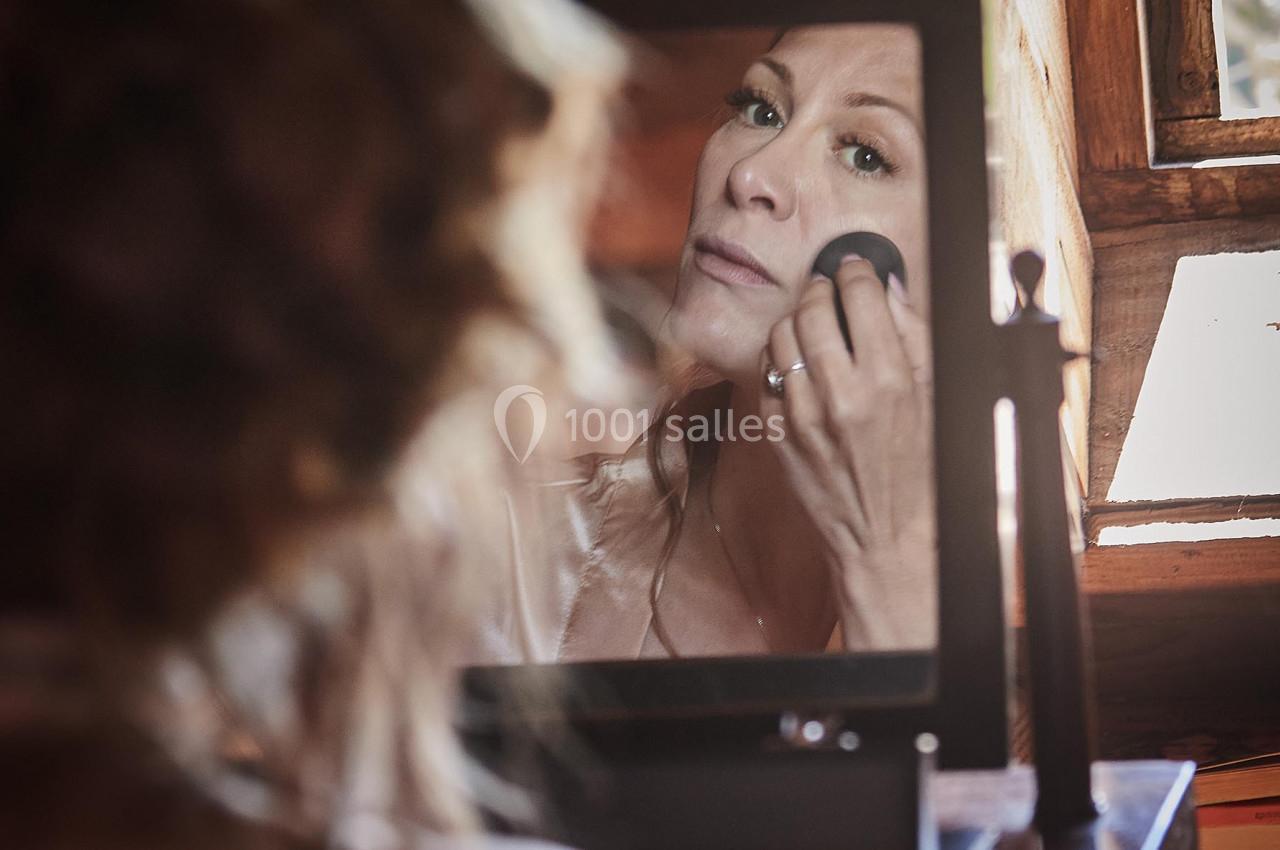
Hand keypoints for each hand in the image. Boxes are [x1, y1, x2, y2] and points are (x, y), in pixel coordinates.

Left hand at [758, 256, 935, 648]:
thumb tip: (889, 289)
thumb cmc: (924, 472)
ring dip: (796, 319)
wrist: (887, 539)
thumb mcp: (937, 400)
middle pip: (812, 308)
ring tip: (813, 325)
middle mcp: (842, 394)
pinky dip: (782, 358)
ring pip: (782, 336)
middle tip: (831, 290)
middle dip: (822, 288)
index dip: (857, 271)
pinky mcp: (778, 433)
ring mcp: (803, 415)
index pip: (861, 295)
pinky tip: (800, 363)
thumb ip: (914, 338)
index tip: (857, 268)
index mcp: (891, 380)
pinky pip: (768, 373)